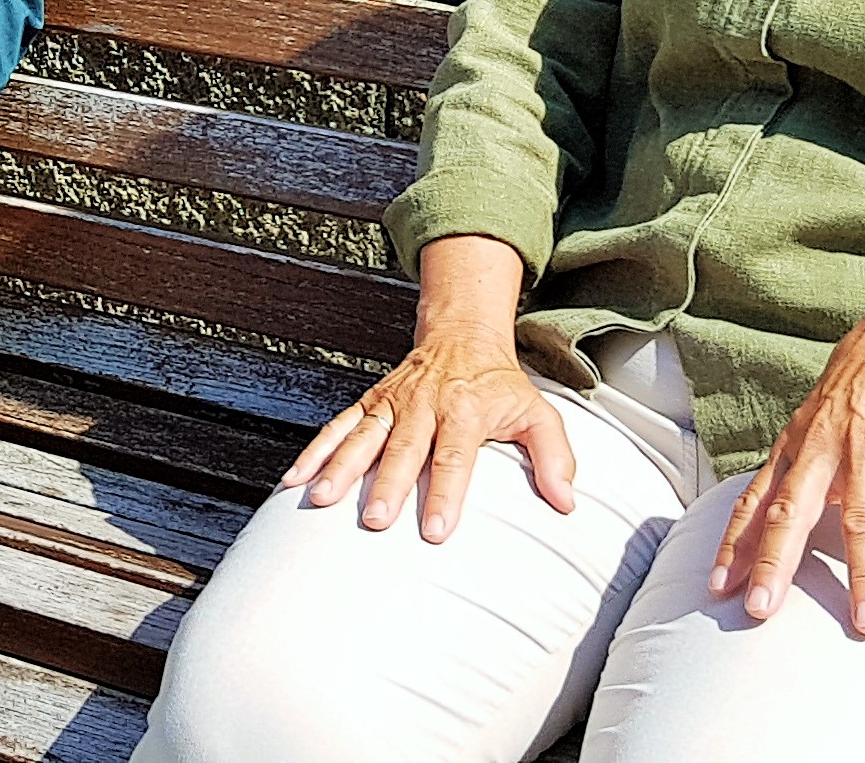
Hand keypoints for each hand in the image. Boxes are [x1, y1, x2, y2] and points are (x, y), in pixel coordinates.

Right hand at [279, 330, 578, 542]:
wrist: (462, 334)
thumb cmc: (500, 385)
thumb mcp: (538, 412)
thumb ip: (555, 457)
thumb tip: (568, 502)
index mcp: (466, 409)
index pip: (455, 457)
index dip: (446, 494)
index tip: (437, 531)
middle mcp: (424, 404)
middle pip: (404, 449)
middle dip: (387, 485)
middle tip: (375, 521)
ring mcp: (392, 403)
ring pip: (363, 436)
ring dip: (341, 468)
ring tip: (322, 499)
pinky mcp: (371, 403)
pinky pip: (338, 427)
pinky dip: (316, 451)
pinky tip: (296, 479)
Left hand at [710, 286, 864, 636]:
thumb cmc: (859, 385)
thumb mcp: (815, 422)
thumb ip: (800, 469)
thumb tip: (781, 519)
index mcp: (795, 446)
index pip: (755, 500)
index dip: (735, 543)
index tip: (718, 585)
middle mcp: (822, 449)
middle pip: (791, 512)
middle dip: (775, 563)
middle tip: (762, 610)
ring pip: (859, 521)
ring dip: (864, 576)